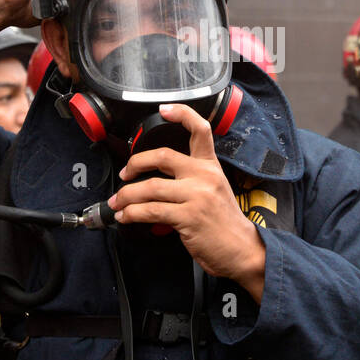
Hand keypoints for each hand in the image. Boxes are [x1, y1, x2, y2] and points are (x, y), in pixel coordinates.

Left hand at [108, 103, 267, 302]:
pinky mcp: (188, 216)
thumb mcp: (214, 191)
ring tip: (118, 203)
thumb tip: (156, 180)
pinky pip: (150, 210)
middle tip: (125, 173)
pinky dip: (132, 214)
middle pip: (162, 156)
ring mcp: (197, 195)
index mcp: (211, 166)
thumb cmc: (224, 224)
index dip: (182, 114)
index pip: (200, 130)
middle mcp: (204, 176)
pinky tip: (126, 217)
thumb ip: (191, 180)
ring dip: (126, 196)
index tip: (164, 110)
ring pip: (150, 187)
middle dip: (135, 164)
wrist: (241, 250)